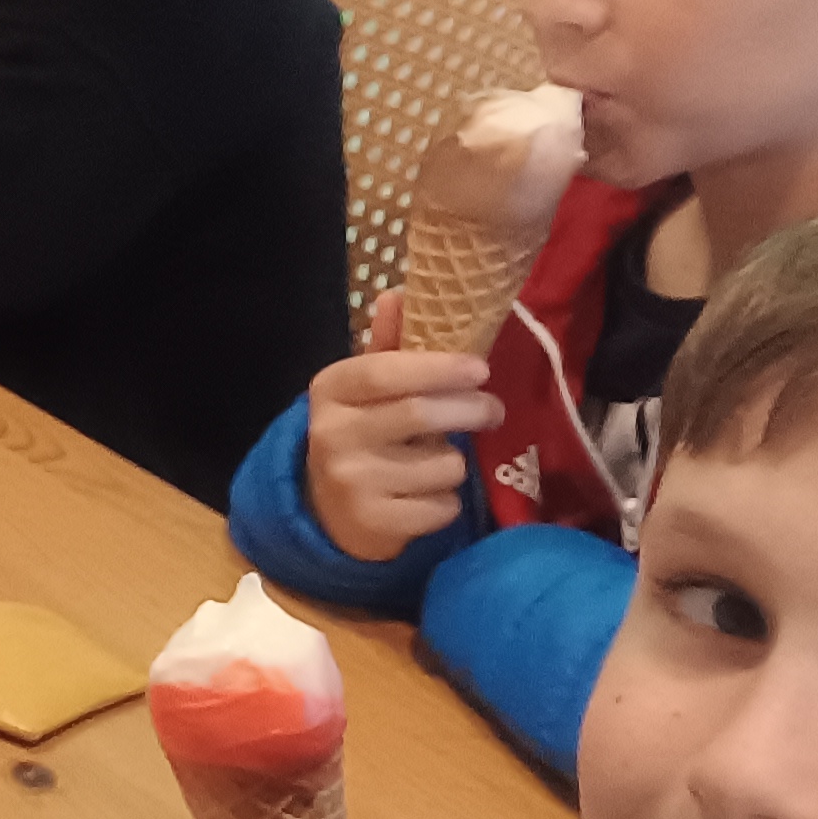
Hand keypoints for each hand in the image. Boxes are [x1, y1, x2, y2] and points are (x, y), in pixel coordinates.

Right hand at [302, 290, 502, 562]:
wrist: (325, 511)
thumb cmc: (360, 435)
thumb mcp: (364, 390)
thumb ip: (387, 347)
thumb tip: (397, 294)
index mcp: (329, 391)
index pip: (383, 371)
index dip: (437, 367)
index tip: (480, 368)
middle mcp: (332, 434)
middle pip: (419, 414)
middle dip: (471, 410)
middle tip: (493, 410)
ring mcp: (350, 482)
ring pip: (441, 466)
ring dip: (454, 463)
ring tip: (438, 463)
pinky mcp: (373, 523)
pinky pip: (441, 507)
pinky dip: (446, 502)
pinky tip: (425, 497)